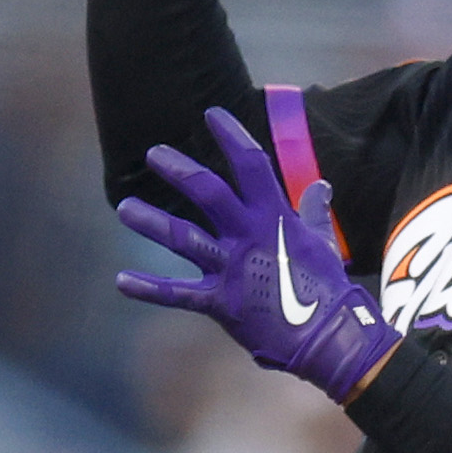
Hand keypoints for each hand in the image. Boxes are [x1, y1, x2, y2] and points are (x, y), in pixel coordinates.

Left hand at [113, 105, 399, 401]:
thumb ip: (315, 212)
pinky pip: (178, 294)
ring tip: (124, 209)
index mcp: (275, 217)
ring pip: (184, 238)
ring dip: (151, 222)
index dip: (231, 136)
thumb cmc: (329, 290)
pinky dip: (149, 289)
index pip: (251, 164)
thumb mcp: (324, 243)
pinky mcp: (221, 302)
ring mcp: (232, 268)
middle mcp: (249, 236)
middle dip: (179, 170)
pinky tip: (122, 282)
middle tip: (154, 154)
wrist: (329, 338)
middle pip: (208, 192)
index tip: (211, 114)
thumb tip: (321, 186)